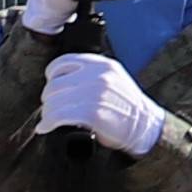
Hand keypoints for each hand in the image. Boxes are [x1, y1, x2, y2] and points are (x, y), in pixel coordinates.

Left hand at [46, 50, 168, 156]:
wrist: (146, 126)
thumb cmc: (125, 105)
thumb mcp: (113, 78)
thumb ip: (90, 74)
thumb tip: (57, 81)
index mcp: (101, 64)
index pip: (61, 63)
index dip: (52, 77)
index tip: (53, 90)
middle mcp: (98, 76)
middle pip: (54, 85)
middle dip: (48, 99)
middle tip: (51, 109)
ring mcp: (95, 93)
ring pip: (53, 101)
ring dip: (47, 113)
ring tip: (49, 120)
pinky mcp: (93, 113)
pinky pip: (58, 116)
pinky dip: (47, 123)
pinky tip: (45, 128)